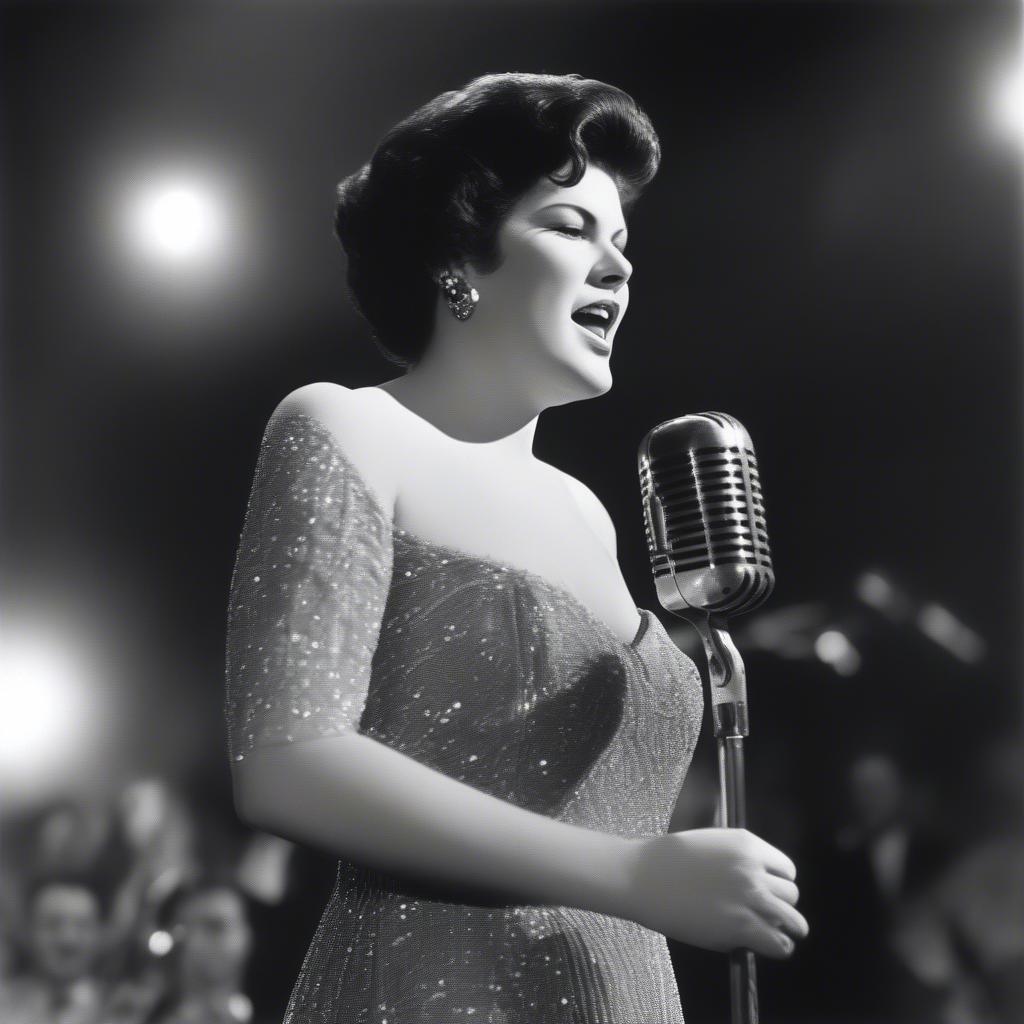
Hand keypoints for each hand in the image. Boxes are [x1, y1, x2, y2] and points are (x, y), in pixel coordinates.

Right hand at [623, 827, 809, 957]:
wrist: (642, 877)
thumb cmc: (668, 859)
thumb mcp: (711, 843)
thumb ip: (738, 859)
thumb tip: (756, 882)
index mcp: (747, 844)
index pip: (786, 869)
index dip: (778, 883)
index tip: (768, 891)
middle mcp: (754, 870)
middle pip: (791, 895)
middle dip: (781, 905)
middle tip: (764, 913)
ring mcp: (749, 899)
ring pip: (793, 920)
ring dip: (786, 928)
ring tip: (774, 933)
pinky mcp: (741, 928)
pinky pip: (779, 944)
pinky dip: (778, 947)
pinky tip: (765, 945)